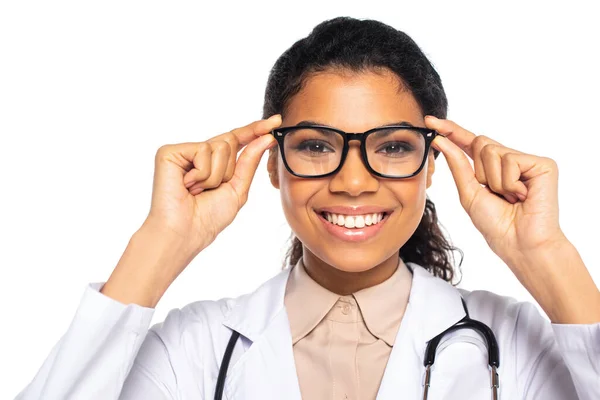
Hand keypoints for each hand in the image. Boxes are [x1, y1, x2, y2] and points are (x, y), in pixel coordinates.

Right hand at [143, 114, 281, 257]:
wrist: (185, 233)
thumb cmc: (208, 218)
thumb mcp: (237, 189)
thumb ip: (249, 162)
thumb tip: (266, 137)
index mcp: (214, 162)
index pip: (238, 140)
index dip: (255, 129)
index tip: (276, 120)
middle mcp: (198, 154)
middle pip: (230, 140)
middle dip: (229, 169)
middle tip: (210, 190)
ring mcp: (183, 152)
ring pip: (220, 146)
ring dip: (215, 176)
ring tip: (197, 191)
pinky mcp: (169, 152)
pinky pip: (203, 150)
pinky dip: (202, 174)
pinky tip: (187, 186)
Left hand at [424, 116, 565, 268]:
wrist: (519, 243)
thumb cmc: (496, 224)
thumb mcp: (469, 193)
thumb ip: (457, 164)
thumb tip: (441, 140)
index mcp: (490, 168)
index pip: (468, 142)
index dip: (451, 130)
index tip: (430, 120)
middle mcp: (509, 160)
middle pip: (479, 143)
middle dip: (478, 171)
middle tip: (495, 194)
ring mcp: (527, 161)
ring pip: (492, 151)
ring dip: (494, 181)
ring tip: (510, 198)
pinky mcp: (543, 164)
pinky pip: (510, 160)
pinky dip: (509, 182)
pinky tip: (522, 196)